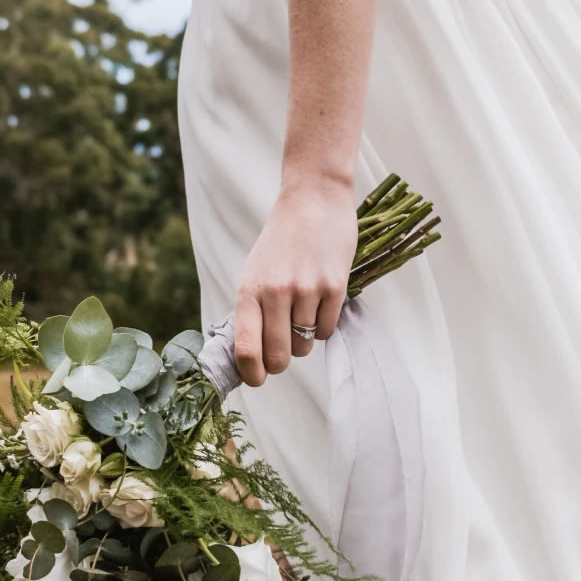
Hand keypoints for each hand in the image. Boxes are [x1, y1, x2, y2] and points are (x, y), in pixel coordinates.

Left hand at [234, 181, 356, 386]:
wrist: (314, 200)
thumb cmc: (281, 240)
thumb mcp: (254, 271)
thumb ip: (251, 310)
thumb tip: (250, 355)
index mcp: (249, 290)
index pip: (245, 348)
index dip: (251, 374)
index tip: (257, 379)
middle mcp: (276, 292)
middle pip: (279, 356)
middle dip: (280, 362)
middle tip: (283, 353)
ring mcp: (307, 290)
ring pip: (304, 345)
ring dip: (303, 340)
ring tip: (302, 312)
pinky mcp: (335, 287)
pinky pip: (327, 330)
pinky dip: (323, 327)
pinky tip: (320, 304)